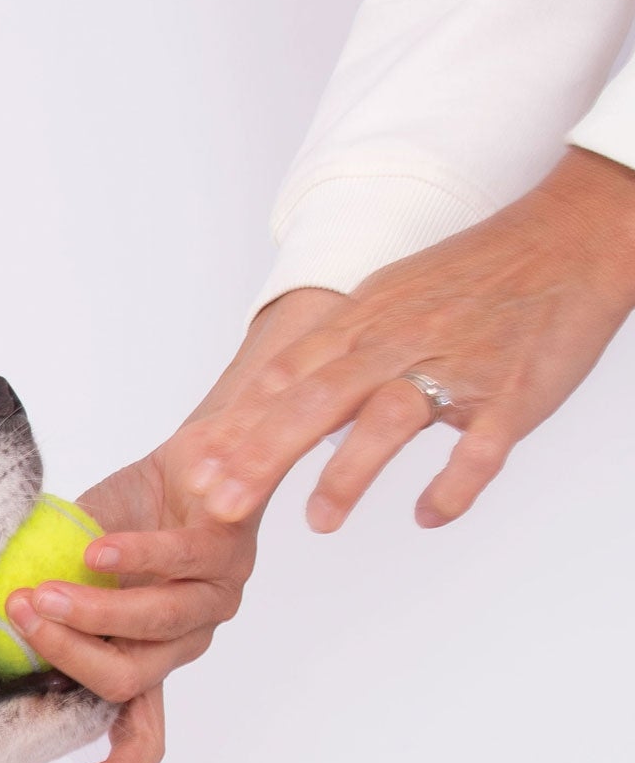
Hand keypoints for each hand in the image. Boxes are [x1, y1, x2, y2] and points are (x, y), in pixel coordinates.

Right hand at [1, 446, 260, 762]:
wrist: (194, 457)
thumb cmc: (124, 516)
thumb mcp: (66, 566)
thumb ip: (34, 602)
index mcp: (146, 658)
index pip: (142, 731)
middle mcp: (182, 642)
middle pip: (124, 678)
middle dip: (65, 654)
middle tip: (17, 616)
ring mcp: (210, 601)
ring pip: (152, 627)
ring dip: (92, 613)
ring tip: (41, 590)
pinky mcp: (228, 552)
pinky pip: (176, 562)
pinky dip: (132, 558)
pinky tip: (95, 550)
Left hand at [184, 146, 634, 535]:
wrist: (568, 240)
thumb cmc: (473, 276)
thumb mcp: (389, 297)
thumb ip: (335, 349)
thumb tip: (277, 397)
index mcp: (364, 320)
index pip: (286, 377)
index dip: (239, 427)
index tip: (195, 472)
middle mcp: (399, 341)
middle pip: (318, 399)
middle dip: (263, 455)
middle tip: (221, 506)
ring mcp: (456, 368)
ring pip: (390, 418)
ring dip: (349, 472)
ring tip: (317, 522)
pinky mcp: (511, 393)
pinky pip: (480, 447)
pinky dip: (455, 484)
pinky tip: (428, 516)